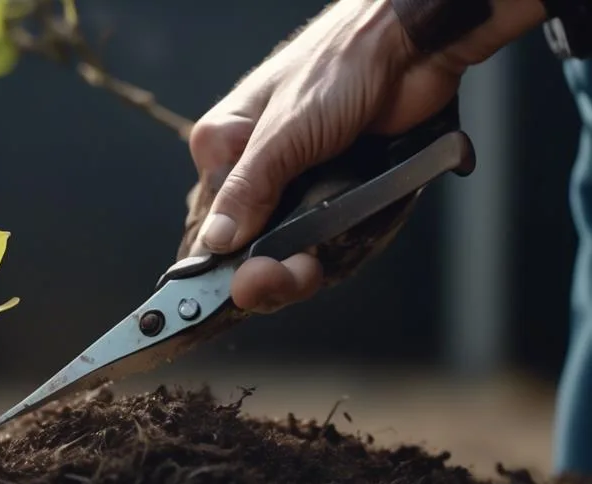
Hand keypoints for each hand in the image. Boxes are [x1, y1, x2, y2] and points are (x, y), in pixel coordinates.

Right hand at [182, 0, 542, 313]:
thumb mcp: (286, 130)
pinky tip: (337, 248)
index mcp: (225, 146)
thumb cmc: (343, 62)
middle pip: (252, 244)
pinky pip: (329, 237)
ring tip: (312, 268)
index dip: (226, 264)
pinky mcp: (336, 189)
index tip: (240, 290)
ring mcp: (297, 182)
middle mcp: (256, 167)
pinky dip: (336, 249)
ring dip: (306, 264)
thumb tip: (217, 240)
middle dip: (273, 270)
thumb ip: (250, 189)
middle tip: (297, 276)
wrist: (414, 48)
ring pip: (291, 247)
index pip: (212, 224)